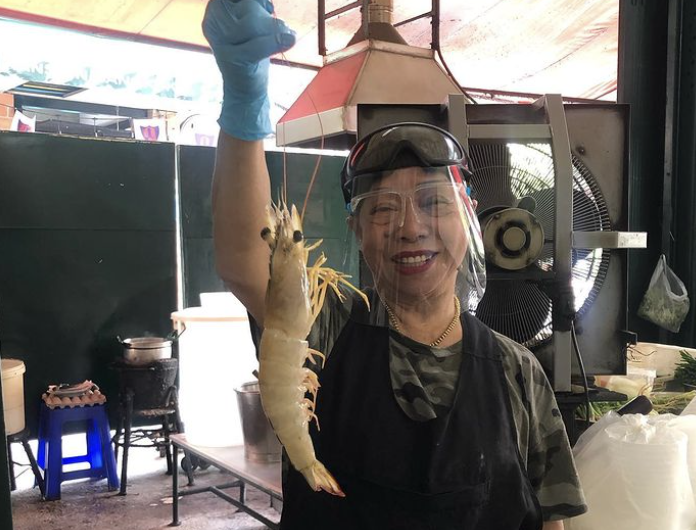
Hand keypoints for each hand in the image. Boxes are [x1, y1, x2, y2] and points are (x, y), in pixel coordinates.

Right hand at [203, 0, 295, 139]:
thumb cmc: (251, 53)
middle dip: (265, 17)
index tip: (266, 9)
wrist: (246, 91)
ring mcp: (222, 44)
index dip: (257, 2)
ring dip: (274, 29)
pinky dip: (276, 42)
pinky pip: (259, 44)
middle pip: (248, 6)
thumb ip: (255, 9)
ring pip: (253, 24)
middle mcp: (213, 25)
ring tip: (283, 35)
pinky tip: (290, 39)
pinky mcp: (234, 61)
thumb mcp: (252, 25)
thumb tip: (267, 3)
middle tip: (277, 27)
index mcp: (215, 12)